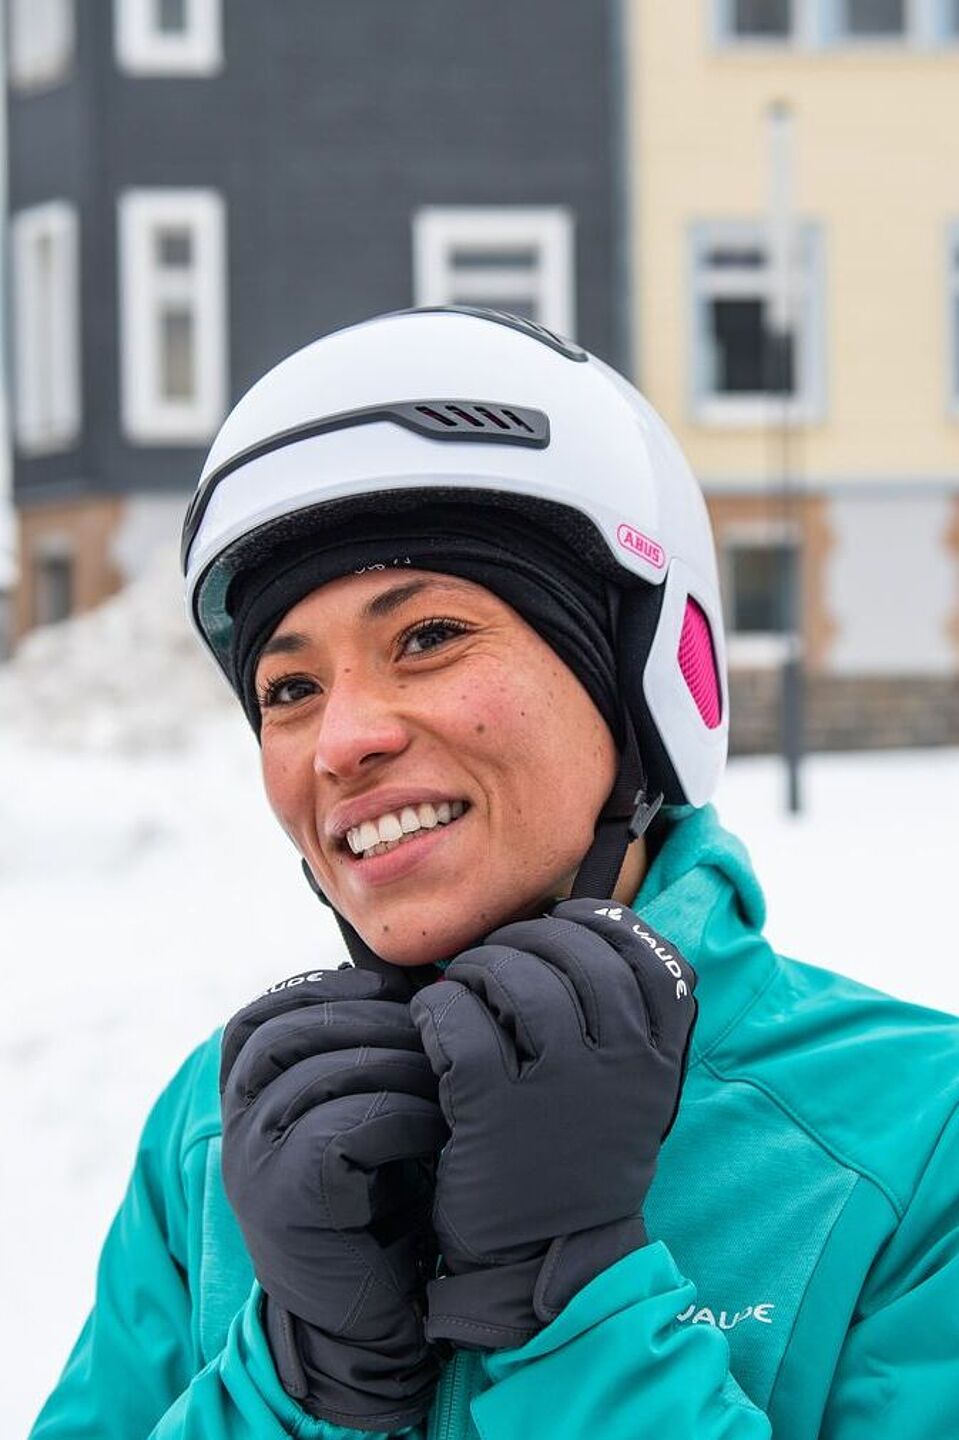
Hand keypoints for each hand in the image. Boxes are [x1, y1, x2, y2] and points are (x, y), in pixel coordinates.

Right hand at [220, 965, 447, 1429]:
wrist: (370, 1318)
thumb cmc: (385, 1197)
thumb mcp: (365, 1111)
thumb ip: (364, 1052)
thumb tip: (411, 976)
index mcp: (246, 1097)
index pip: (260, 1014)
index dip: (329, 992)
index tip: (395, 993)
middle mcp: (235, 1126)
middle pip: (289, 1034)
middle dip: (373, 1021)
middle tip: (439, 1030)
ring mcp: (251, 1164)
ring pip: (318, 1074)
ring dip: (397, 1065)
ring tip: (450, 1077)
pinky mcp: (281, 1202)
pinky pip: (337, 1129)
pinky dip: (399, 1116)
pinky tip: (439, 1127)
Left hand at [410, 899, 696, 1348]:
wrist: (544, 1264)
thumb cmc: (578, 1162)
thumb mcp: (630, 1094)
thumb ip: (624, 1020)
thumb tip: (574, 929)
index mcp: (657, 1058)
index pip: (644, 952)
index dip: (596, 924)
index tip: (561, 924)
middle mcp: (619, 1066)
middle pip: (573, 953)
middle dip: (523, 940)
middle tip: (494, 959)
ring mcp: (557, 1089)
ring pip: (514, 980)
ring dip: (476, 969)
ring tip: (460, 987)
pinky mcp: (493, 1113)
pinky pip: (458, 1024)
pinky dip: (437, 1009)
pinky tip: (431, 1021)